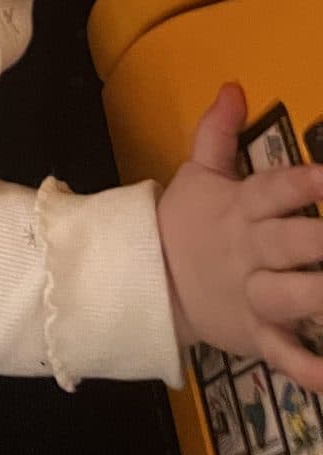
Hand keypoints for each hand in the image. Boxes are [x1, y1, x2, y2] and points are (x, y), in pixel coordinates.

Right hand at [157, 82, 322, 389]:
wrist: (148, 279)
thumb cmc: (186, 224)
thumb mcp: (198, 174)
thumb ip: (217, 131)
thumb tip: (233, 85)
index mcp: (239, 209)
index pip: (273, 190)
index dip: (303, 183)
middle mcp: (249, 251)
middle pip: (289, 243)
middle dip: (322, 243)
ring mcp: (251, 295)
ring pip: (290, 296)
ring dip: (319, 297)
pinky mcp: (254, 335)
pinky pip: (281, 354)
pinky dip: (305, 369)